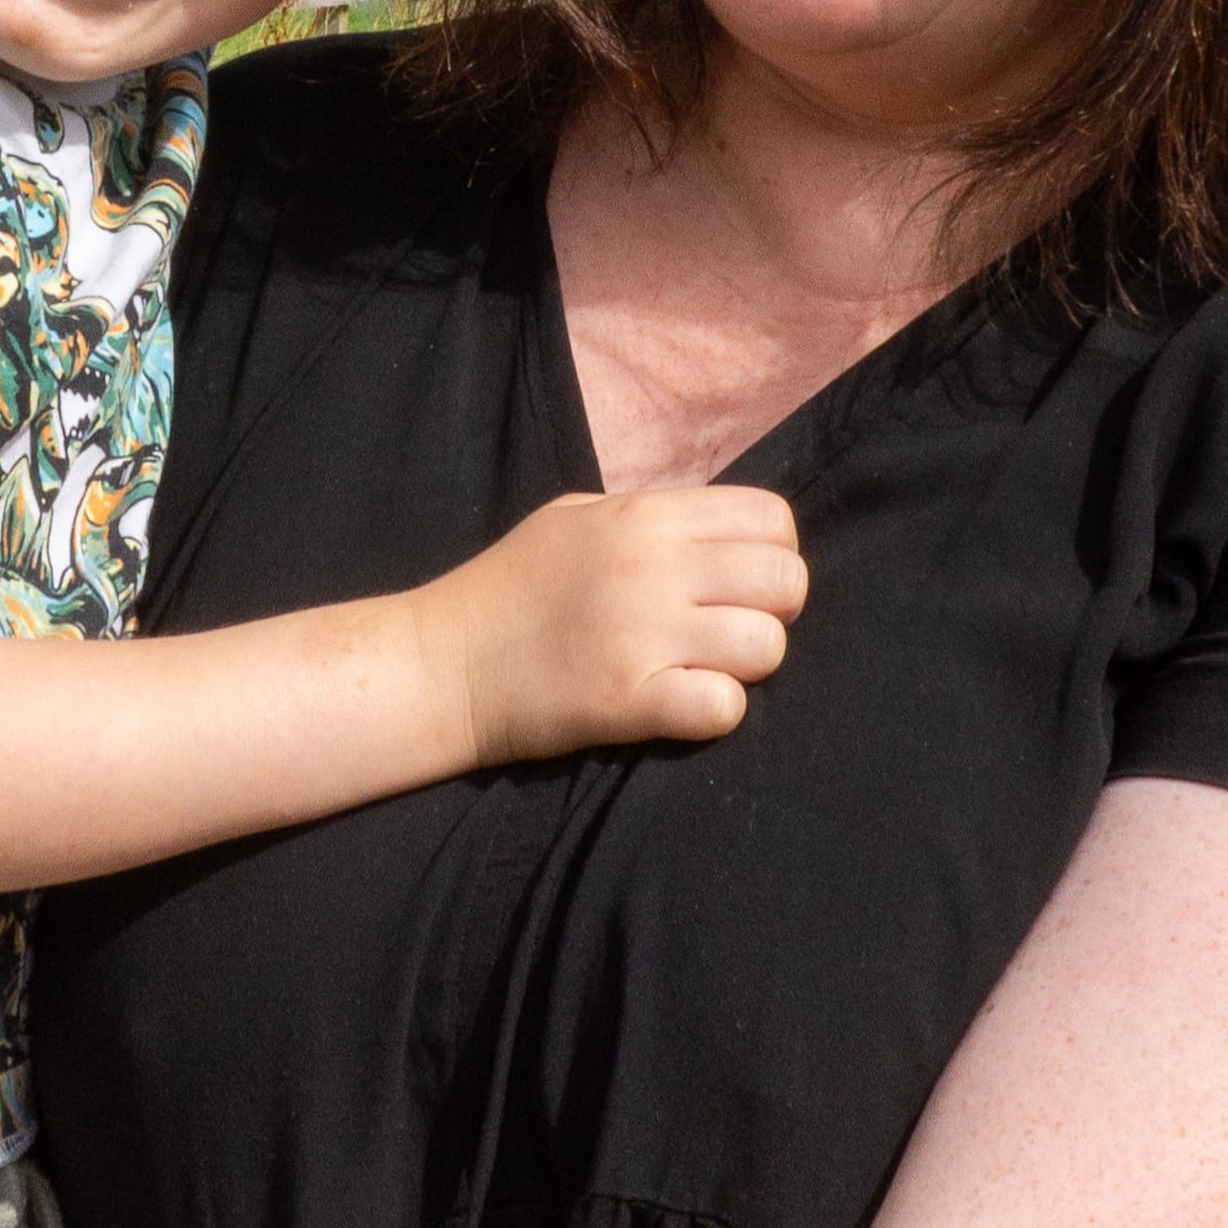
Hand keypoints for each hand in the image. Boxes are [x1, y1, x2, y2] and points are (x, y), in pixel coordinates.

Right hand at [428, 485, 805, 759]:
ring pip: (767, 646)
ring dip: (745, 667)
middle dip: (774, 612)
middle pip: (786, 580)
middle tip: (730, 632)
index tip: (740, 584)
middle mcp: (652, 566)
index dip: (774, 555)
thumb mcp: (577, 519)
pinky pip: (724, 707)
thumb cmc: (510, 588)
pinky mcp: (627, 699)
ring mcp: (641, 633)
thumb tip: (722, 533)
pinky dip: (714, 712)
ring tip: (702, 669)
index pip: (771, 518)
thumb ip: (653, 517)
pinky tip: (679, 704)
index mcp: (644, 516)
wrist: (441, 663)